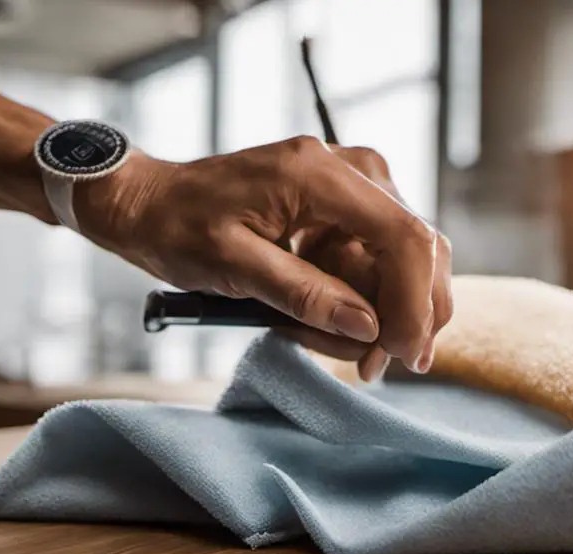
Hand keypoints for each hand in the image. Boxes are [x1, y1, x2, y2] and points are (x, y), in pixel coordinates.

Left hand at [74, 136, 451, 378]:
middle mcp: (350, 168)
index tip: (400, 353)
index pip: (404, 237)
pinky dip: (362, 299)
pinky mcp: (350, 206)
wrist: (152, 201)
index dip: (414, 302)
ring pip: (405, 260)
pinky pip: (379, 260)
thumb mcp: (231, 266)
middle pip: (420, 248)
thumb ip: (302, 294)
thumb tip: (367, 328)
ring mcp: (354, 184)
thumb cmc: (178, 226)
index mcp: (319, 174)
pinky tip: (320, 318)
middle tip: (373, 366)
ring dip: (378, 312)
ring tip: (320, 338)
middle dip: (406, 314)